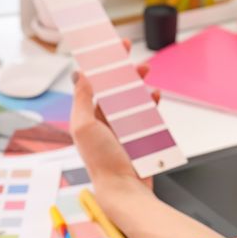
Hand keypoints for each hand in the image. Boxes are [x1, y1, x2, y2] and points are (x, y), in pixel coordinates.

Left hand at [70, 39, 160, 192]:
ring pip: (130, 97)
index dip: (100, 64)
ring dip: (138, 83)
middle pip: (113, 87)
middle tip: (132, 56)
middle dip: (122, 69)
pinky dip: (150, 102)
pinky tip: (154, 96)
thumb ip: (82, 98)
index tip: (108, 48)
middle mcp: (102, 121)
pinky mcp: (138, 135)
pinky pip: (145, 113)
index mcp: (86, 117)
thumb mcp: (83, 126)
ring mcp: (121, 128)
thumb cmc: (102, 162)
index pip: (92, 83)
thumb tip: (82, 73)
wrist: (124, 189)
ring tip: (146, 74)